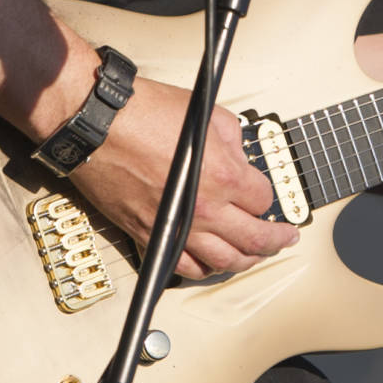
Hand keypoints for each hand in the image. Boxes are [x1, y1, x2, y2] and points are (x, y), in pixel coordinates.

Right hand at [66, 78, 299, 279]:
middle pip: (254, 239)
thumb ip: (232, 139)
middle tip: (284, 239)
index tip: (265, 196)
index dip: (267, 197)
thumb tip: (239, 155)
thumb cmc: (143, 113)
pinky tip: (212, 264)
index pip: (263, 200)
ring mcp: (178, 226)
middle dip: (275, 240)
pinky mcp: (151, 235)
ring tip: (254, 256)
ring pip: (223, 262)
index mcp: (225, 177)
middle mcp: (205, 209)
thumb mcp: (206, 113)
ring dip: (245, 261)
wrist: (98, 126)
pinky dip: (204, 269)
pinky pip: (185, 267)